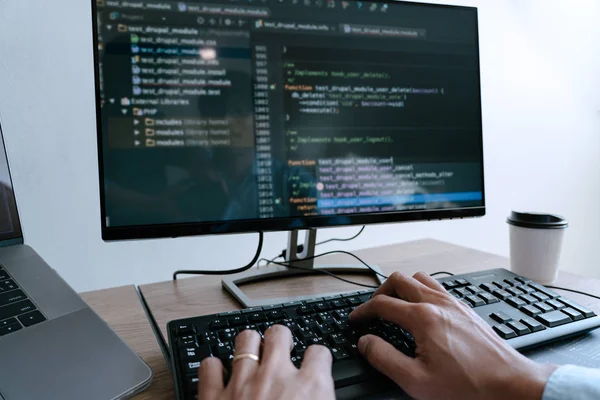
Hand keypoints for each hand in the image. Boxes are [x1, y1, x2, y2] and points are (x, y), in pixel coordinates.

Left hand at [198, 325, 334, 399]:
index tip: (314, 365)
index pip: (319, 354)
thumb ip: (324, 396)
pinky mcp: (213, 397)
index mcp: (310, 387)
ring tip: (252, 354)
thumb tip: (324, 394)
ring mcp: (242, 384)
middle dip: (280, 339)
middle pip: (279, 334)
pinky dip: (212, 369)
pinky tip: (217, 374)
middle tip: (280, 351)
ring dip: (249, 345)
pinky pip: (208, 368)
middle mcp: (275, 378)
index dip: (317, 359)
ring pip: (245, 340)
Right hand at [349, 272, 557, 399]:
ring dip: (402, 287)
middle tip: (373, 309)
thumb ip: (384, 358)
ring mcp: (453, 303)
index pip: (381, 304)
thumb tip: (365, 342)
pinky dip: (422, 291)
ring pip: (420, 278)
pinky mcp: (465, 309)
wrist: (510, 384)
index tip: (356, 320)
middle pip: (399, 280)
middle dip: (380, 292)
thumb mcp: (415, 380)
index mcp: (422, 318)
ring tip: (395, 305)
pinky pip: (437, 287)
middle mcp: (437, 303)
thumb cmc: (468, 386)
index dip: (363, 311)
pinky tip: (422, 310)